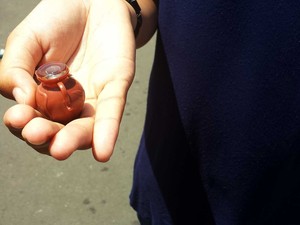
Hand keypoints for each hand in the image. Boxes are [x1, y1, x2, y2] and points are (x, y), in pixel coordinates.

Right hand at [0, 0, 136, 160]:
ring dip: (73, 141)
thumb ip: (15, 68)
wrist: (92, 0)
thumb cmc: (56, 21)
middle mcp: (69, 103)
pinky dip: (107, 130)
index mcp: (43, 95)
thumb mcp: (25, 41)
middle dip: (47, 138)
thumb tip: (19, 98)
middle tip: (37, 134)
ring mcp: (94, 98)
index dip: (24, 124)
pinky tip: (102, 151)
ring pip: (85, 128)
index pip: (32, 119)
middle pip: (58, 131)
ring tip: (60, 148)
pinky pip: (112, 111)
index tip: (18, 117)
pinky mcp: (116, 86)